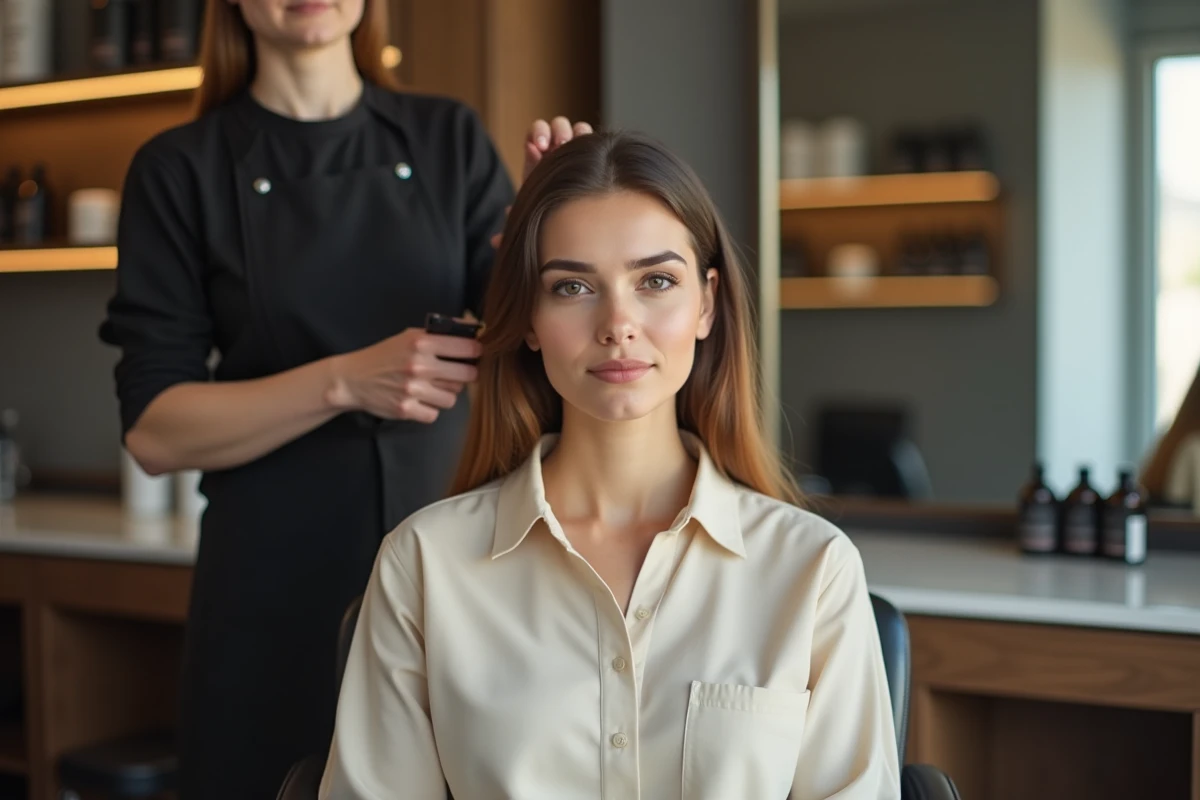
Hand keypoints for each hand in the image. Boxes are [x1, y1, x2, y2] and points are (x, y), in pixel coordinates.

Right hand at [326, 328, 481, 423]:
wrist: (353, 379)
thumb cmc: (384, 355)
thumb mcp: (409, 336)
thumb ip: (439, 334)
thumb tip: (473, 327)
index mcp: (421, 343)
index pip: (467, 347)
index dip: (476, 351)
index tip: (476, 353)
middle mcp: (419, 366)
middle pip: (467, 375)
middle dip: (466, 374)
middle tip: (458, 373)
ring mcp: (413, 390)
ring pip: (453, 398)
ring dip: (446, 393)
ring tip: (433, 387)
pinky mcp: (407, 410)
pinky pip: (435, 414)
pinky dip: (430, 409)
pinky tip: (420, 399)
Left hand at [490, 117, 593, 248]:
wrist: (581, 228)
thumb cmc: (552, 222)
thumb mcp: (534, 222)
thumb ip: (516, 229)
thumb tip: (495, 241)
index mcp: (540, 161)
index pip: (535, 137)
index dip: (536, 136)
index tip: (537, 147)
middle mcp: (560, 153)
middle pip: (556, 127)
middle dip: (556, 130)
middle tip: (556, 144)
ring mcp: (581, 152)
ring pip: (578, 129)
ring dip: (576, 133)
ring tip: (574, 146)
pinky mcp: (599, 157)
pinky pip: (597, 140)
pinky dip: (594, 140)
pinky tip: (593, 152)